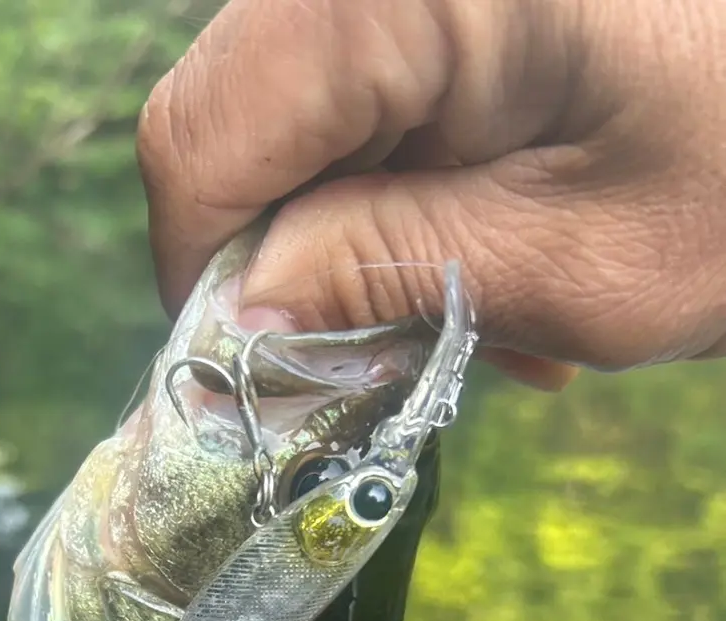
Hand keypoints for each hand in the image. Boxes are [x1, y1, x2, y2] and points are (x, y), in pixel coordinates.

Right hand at [137, 0, 725, 387]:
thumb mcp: (587, 260)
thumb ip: (387, 276)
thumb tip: (240, 320)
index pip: (203, 138)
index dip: (206, 274)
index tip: (260, 374)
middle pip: (242, 115)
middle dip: (293, 255)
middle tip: (391, 348)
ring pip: (307, 105)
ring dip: (364, 223)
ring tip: (485, 298)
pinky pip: (381, 75)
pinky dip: (419, 172)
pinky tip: (506, 228)